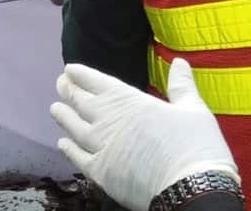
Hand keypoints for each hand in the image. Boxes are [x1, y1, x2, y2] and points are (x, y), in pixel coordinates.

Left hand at [51, 60, 238, 210]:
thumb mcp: (193, 109)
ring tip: (55, 109)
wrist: (191, 187)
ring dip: (63, 116)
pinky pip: (77, 157)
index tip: (70, 70)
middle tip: (60, 84)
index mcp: (129, 101)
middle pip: (80, 102)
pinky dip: (68, 149)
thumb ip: (182, 86)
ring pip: (73, 127)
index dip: (81, 75)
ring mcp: (101, 146)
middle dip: (68, 91)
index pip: (97, 82)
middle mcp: (108, 120)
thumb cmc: (196, 146)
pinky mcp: (100, 172)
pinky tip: (62, 144)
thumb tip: (180, 63)